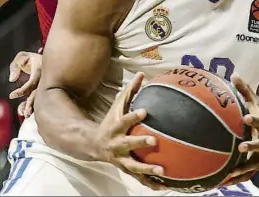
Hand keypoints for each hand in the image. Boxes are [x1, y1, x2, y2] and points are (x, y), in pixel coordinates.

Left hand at [9, 51, 42, 117]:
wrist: (45, 59)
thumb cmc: (30, 58)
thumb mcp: (22, 57)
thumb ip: (15, 66)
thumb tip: (12, 79)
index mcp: (40, 70)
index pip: (31, 83)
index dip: (22, 91)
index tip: (11, 96)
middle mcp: (45, 78)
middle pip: (39, 93)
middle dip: (31, 103)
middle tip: (24, 113)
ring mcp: (47, 84)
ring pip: (41, 97)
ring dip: (34, 107)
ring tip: (26, 115)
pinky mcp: (46, 89)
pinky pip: (42, 98)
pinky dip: (35, 106)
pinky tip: (27, 113)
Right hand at [94, 72, 166, 190]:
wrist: (94, 144)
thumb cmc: (111, 121)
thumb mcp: (118, 105)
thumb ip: (131, 90)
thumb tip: (143, 74)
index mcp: (116, 127)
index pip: (125, 120)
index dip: (134, 116)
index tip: (145, 111)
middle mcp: (117, 144)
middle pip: (128, 144)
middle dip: (140, 143)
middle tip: (155, 141)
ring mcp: (121, 159)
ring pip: (134, 166)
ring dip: (148, 169)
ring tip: (162, 170)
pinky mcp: (126, 169)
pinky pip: (139, 179)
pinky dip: (150, 183)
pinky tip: (165, 186)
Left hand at [223, 74, 258, 185]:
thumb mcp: (256, 105)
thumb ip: (245, 91)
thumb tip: (234, 74)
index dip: (255, 120)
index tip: (246, 118)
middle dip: (252, 147)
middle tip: (241, 147)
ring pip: (253, 166)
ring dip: (242, 170)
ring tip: (229, 173)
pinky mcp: (257, 167)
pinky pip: (246, 176)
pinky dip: (236, 179)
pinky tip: (222, 182)